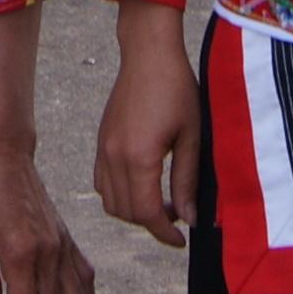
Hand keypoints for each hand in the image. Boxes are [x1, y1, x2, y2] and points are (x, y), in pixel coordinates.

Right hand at [92, 1, 203, 249]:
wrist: (149, 54)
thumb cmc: (177, 90)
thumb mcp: (191, 137)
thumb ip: (187, 181)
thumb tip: (190, 219)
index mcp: (139, 157)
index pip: (147, 213)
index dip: (165, 233)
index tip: (182, 239)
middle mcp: (115, 157)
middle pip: (126, 212)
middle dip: (151, 223)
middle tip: (179, 216)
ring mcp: (103, 149)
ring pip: (110, 201)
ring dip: (134, 211)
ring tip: (162, 200)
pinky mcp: (101, 141)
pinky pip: (101, 182)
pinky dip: (119, 194)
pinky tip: (142, 182)